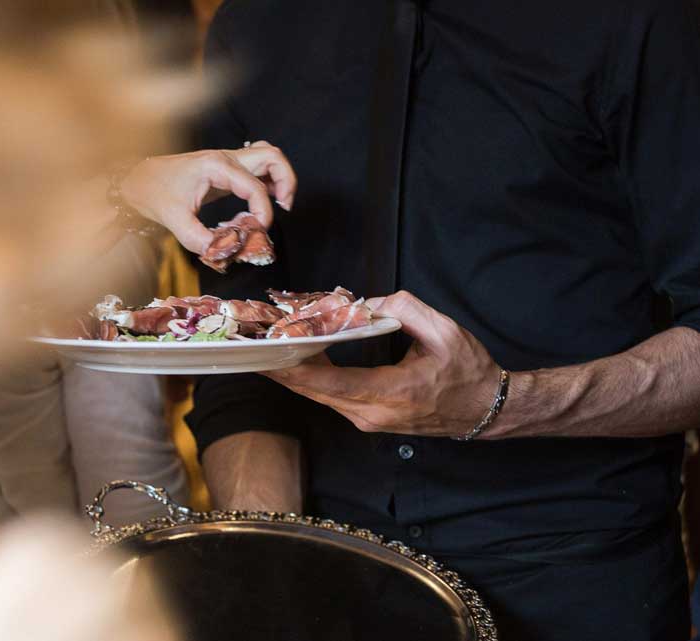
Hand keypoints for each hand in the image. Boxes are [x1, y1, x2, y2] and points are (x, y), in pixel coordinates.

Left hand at [118, 141, 296, 253]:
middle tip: (284, 207)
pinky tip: (257, 206)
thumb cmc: (153, 193)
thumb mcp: (175, 220)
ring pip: (268, 157)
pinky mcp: (225, 171)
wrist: (136, 179)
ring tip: (278, 204)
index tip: (257, 231)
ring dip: (280, 178)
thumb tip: (223, 253)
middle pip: (273, 157)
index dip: (263, 212)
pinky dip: (266, 183)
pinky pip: (256, 169)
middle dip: (286, 182)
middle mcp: (226, 159)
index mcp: (216, 166)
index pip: (255, 187)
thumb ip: (200, 239)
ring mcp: (227, 162)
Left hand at [262, 291, 502, 437]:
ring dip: (291, 373)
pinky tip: (295, 358)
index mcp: (392, 393)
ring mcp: (367, 420)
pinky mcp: (366, 419)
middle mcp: (372, 414)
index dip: (294, 368)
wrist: (485, 409)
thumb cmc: (467, 371)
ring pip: (318, 396)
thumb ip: (405, 308)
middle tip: (252, 344)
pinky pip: (330, 397)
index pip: (331, 382)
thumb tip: (365, 303)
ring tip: (266, 347)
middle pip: (314, 392)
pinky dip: (309, 379)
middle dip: (280, 368)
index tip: (267, 353)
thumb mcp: (444, 331)